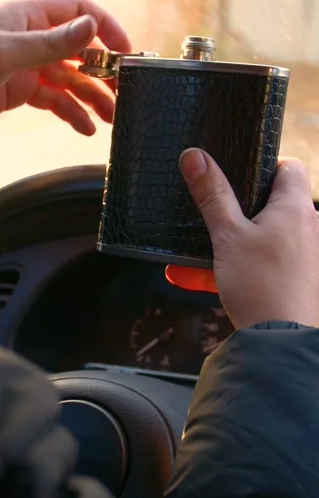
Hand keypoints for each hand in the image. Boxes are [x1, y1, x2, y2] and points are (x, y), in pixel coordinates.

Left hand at [0, 0, 131, 133]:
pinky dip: (71, 113)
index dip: (104, 26)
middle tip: (123, 91)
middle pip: (79, 49)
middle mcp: (32, 38)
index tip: (124, 51)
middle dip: (103, 69)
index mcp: (29, 17)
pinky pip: (54, 101)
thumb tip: (90, 26)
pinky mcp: (21, 91)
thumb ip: (51, 44)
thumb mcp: (7, 52)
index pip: (78, 11)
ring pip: (70, 79)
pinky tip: (85, 127)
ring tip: (111, 117)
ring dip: (91, 96)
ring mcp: (28, 66)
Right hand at [166, 148, 318, 328]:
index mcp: (296, 207)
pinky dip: (234, 268)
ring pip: (260, 238)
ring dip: (226, 246)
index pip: (288, 167)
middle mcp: (308, 227)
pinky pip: (260, 264)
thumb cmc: (260, 284)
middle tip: (209, 218)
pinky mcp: (296, 278)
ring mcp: (304, 254)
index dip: (262, 167)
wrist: (280, 340)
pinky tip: (199, 279)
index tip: (235, 178)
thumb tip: (195, 156)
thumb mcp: (227, 235)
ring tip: (190, 260)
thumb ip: (212, 194)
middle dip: (233, 213)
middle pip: (270, 203)